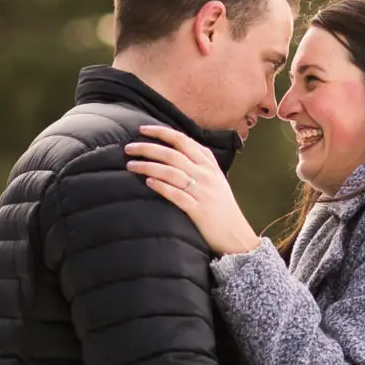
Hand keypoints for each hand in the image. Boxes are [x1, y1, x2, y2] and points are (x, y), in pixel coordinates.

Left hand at [126, 125, 260, 254]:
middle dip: (148, 148)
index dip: (162, 132)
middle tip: (128, 148)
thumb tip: (176, 150)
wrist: (236, 235)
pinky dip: (161, 186)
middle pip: (173, 154)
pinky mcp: (198, 210)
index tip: (142, 129)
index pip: (184, 140)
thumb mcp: (216, 179)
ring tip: (130, 165)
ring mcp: (202, 192)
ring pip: (171, 172)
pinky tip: (147, 182)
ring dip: (148, 166)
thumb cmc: (222, 207)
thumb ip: (200, 163)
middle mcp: (206, 175)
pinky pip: (176, 194)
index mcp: (209, 165)